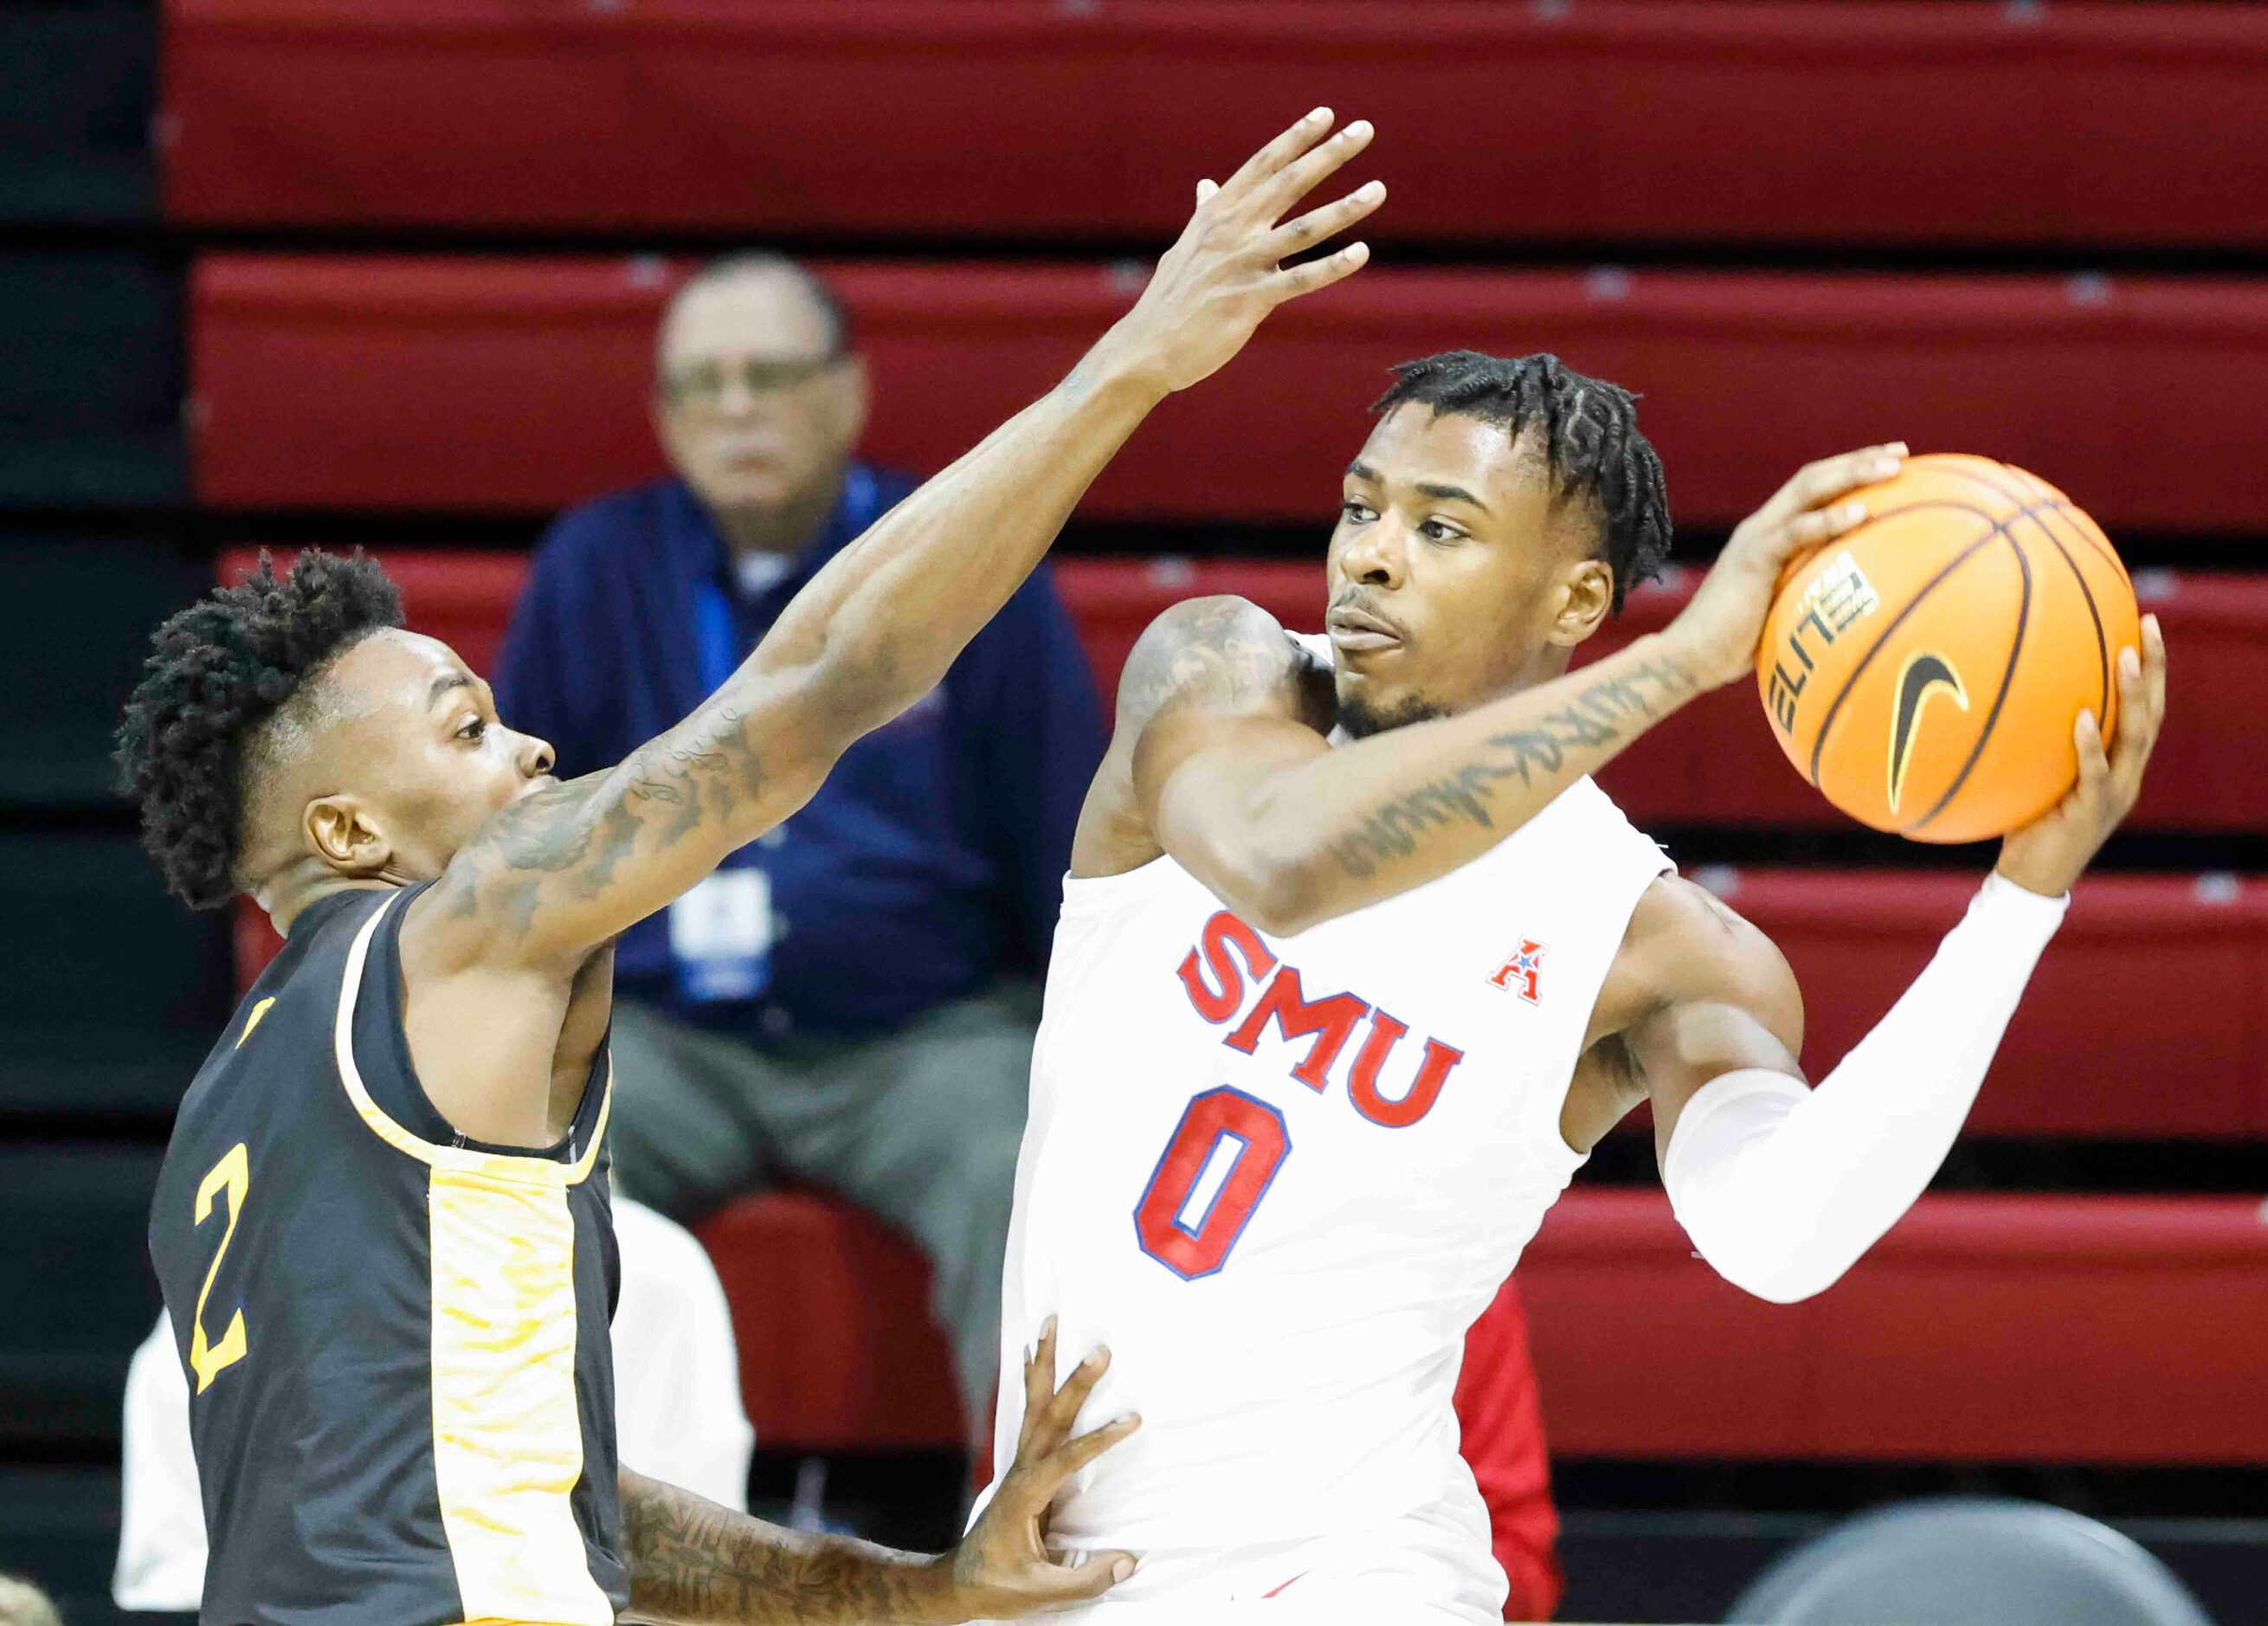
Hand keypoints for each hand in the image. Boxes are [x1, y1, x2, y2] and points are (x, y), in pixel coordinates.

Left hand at [948, 1319, 1140, 1617]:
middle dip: (1076, 1383)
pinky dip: (1031, 1379)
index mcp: (1026, 1495)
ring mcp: (1020, 1464)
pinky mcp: (1023, 1465)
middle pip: (1049, 1417)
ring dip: (1044, 1363)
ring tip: (1051, 1321)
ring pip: (1034, 1405)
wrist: (960, 1583)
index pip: (1068, 1459)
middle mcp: (1021, 1471)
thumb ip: (1085, 1579)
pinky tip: (1031, 1352)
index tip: (1131, 1418)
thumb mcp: (1041, 1590)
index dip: (1099, 1439)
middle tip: (1100, 1349)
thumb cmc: (1000, 1585)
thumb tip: (1129, 1560)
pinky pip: (1029, 1413)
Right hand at [1092, 107, 1383, 396]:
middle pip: (1288, 183)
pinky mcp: (1250, 301)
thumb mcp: (1185, 247)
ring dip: (1344, 208)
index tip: (1326, 115)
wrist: (1147, 347)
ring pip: (1303, 229)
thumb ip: (1204, 215)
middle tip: (1364, 130)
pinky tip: (1361, 253)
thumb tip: (1206, 186)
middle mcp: (1230, 231)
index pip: (1262, 165)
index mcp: (1216, 214)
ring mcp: (1241, 264)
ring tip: (1378, 190)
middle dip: (1328, 154)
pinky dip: (1332, 267)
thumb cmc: (1170, 299)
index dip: (1295, 138)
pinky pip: (1300, 281)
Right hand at [1664, 443, 1907, 688]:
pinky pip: (1795, 533)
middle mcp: (1761, 527)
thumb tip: (1856, 608)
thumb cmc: (1737, 647)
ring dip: (1853, 475)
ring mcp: (1755, 540)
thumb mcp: (1783, 611)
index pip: (1812, 489)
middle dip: (1860, 460)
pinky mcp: (1752, 559)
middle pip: (1814, 477)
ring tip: (1893, 469)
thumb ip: (1809, 595)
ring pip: (1808, 491)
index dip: (1851, 470)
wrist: (1691, 657)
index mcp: (1768, 535)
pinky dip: (1829, 520)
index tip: (1892, 462)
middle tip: (1903, 452)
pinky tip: (1862, 513)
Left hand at [1997, 614, 2167, 896]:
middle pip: (2153, 712)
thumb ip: (2034, 738)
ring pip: (2136, 737)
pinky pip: (2096, 773)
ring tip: (2128, 656)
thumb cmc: (2024, 820)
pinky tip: (2084, 717)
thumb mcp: (2034, 771)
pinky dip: (2091, 745)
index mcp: (2118, 762)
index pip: (2144, 707)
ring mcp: (2114, 793)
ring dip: (2133, 696)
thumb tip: (1998, 690)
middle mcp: (2126, 774)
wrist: (2028, 879)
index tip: (2144, 622)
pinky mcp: (2092, 813)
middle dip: (2154, 668)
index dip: (2150, 667)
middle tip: (2149, 625)